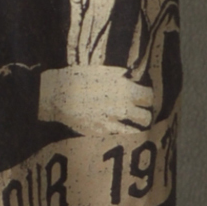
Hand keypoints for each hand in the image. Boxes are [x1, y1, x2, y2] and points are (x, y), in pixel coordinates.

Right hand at [38, 61, 158, 135]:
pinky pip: (124, 134)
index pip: (148, 96)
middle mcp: (123, 106)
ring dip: (137, 124)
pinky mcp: (104, 131)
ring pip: (138, 127)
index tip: (142, 97)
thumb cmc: (78, 79)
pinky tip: (122, 127)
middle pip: (146, 115)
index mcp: (124, 88)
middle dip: (144, 112)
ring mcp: (114, 120)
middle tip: (138, 111)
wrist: (58, 95)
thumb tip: (129, 75)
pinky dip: (126, 131)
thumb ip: (119, 75)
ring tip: (132, 121)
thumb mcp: (101, 71)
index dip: (145, 97)